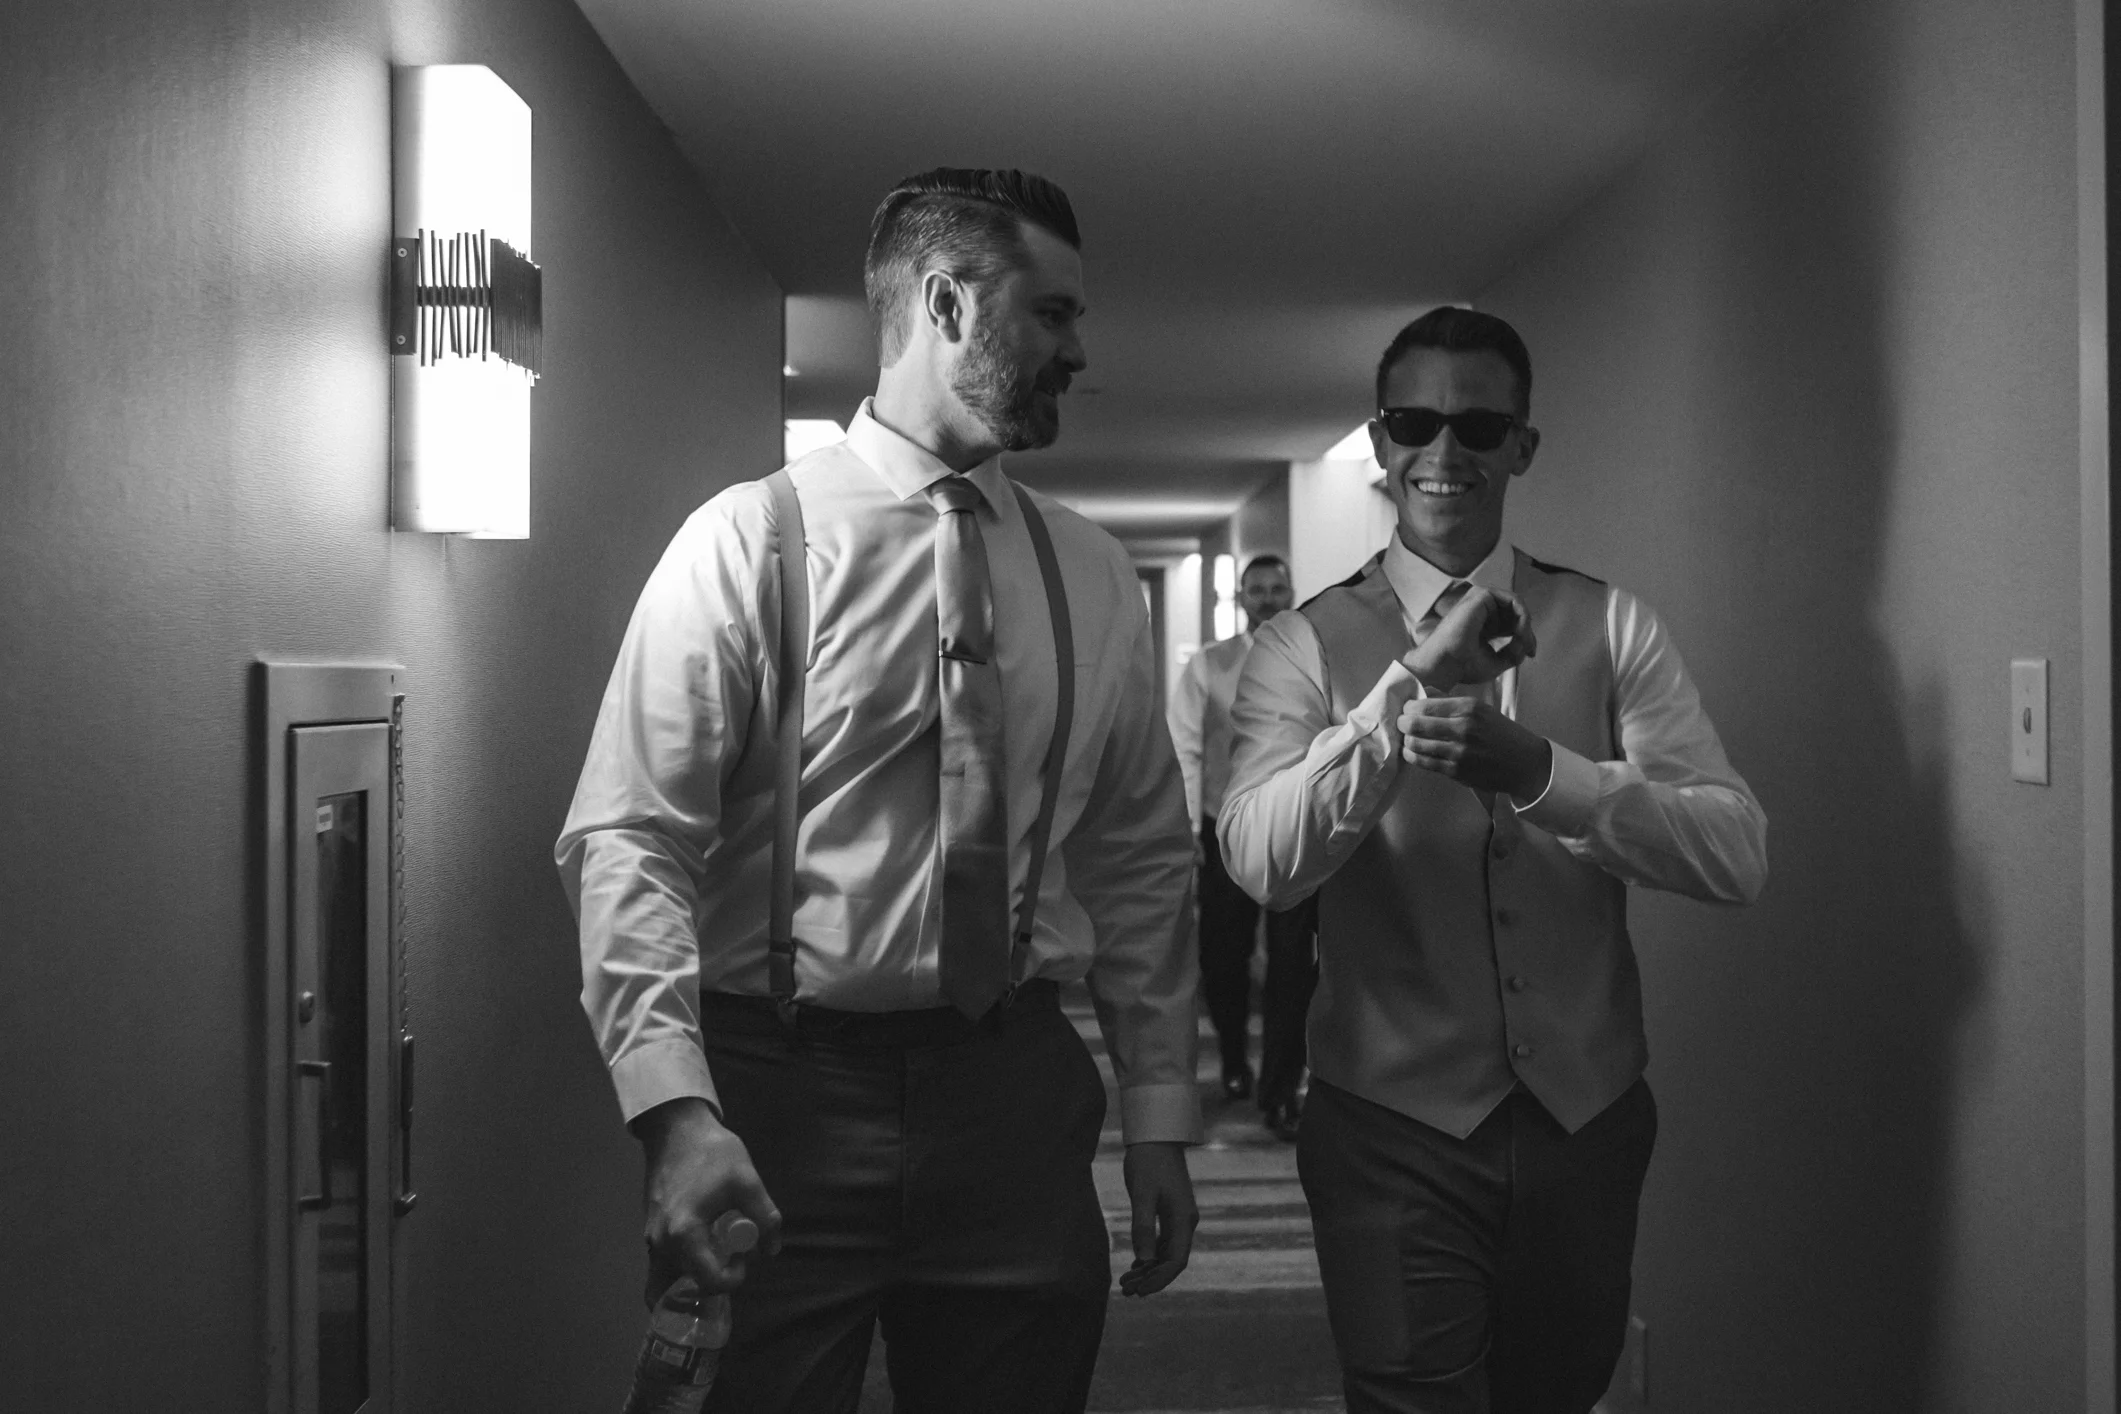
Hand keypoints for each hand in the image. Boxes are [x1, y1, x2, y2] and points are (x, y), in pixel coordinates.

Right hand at [632, 1097, 783, 1306]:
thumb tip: (771, 1250)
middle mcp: (660, 1244)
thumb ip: (765, 1219)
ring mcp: (650, 1239)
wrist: (676, 1130)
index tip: (745, 1254)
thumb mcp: (748, 1182)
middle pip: (686, 1286)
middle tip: (731, 1255)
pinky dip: (682, 1265)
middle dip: (714, 1280)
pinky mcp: (649, 1231)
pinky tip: (703, 1243)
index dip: (734, 1278)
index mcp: (683, 1234)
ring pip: (669, 1280)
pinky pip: (663, 1264)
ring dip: (695, 1275)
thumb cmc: (712, 1153)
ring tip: (717, 1251)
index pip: (709, 1282)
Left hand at [1118, 1141, 1197, 1296]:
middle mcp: (1185, 1222)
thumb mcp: (1142, 1194)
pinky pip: (1163, 1242)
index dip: (1159, 1280)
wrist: (1156, 1136)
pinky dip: (1149, 1256)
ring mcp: (1179, 1217)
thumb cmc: (1148, 1162)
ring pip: (1166, 1253)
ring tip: (1126, 1283)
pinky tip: (1135, 1264)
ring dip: (1148, 1269)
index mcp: (1183, 1220)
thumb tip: (1145, 1260)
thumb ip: (1144, 1227)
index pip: (1176, 1261)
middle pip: (1171, 1261)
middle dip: (1150, 1278)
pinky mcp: (1170, 1212)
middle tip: (1126, 1291)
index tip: (1140, 1292)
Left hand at [1397, 696, 1553, 799]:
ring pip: (1416, 745)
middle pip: (1415, 724)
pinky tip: (1412, 753)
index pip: (1425, 705)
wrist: (1523, 763)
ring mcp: (1459, 752)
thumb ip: (1450, 701)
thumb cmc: (1500, 733)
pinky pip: (1424, 763)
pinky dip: (1413, 757)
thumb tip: (1423, 693)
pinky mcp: (1456, 772)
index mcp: (1469, 708)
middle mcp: (1463, 728)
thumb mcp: (1481, 709)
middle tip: (1402, 723)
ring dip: (1406, 741)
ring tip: (1407, 738)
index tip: (1407, 708)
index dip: (1408, 707)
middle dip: (1402, 722)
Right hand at [1401, 587, 1535, 692]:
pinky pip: (1513, 600)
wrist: (1445, 664)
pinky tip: (1520, 632)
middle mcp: (1481, 609)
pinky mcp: (1481, 595)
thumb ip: (1513, 652)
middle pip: (1514, 613)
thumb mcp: (1496, 661)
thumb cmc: (1462, 665)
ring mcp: (1480, 600)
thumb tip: (1527, 645)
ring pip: (1516, 605)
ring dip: (1525, 624)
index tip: (1531, 654)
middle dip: (1527, 631)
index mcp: (1482, 623)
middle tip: (1530, 649)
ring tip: (1523, 642)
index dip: (1525, 636)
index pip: (1510, 623)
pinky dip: (1522, 616)